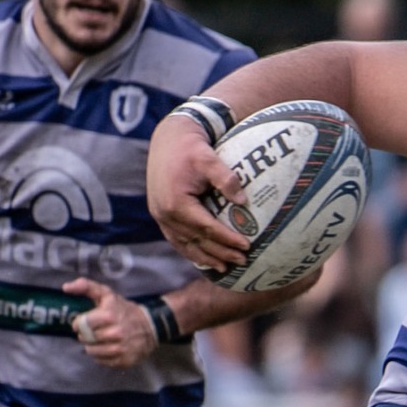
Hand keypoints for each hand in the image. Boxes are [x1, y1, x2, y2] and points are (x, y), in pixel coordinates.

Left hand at [66, 277, 155, 368]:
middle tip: (94, 331)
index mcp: (109, 316)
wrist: (150, 326)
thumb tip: (66, 287)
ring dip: (92, 346)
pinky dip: (101, 355)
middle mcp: (115, 333)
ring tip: (100, 340)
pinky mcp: (124, 360)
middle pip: (85, 339)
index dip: (79, 323)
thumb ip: (86, 287)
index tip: (84, 322)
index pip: (81, 324)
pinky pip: (101, 361)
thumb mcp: (107, 294)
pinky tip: (107, 347)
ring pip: (91, 351)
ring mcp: (120, 348)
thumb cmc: (124, 310)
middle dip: (86, 335)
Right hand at [146, 110, 248, 273]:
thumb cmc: (191, 147)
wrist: (169, 138)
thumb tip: (243, 201)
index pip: (207, 228)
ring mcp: (160, 216)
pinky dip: (190, 251)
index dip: (227, 239)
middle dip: (221, 253)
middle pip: (197, 241)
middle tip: (243, 260)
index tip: (247, 246)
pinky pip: (175, 239)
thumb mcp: (209, 158)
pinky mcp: (160, 214)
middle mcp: (165, 214)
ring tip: (225, 268)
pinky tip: (203, 259)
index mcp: (177, 203)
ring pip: (184, 244)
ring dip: (205, 258)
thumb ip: (226, 179)